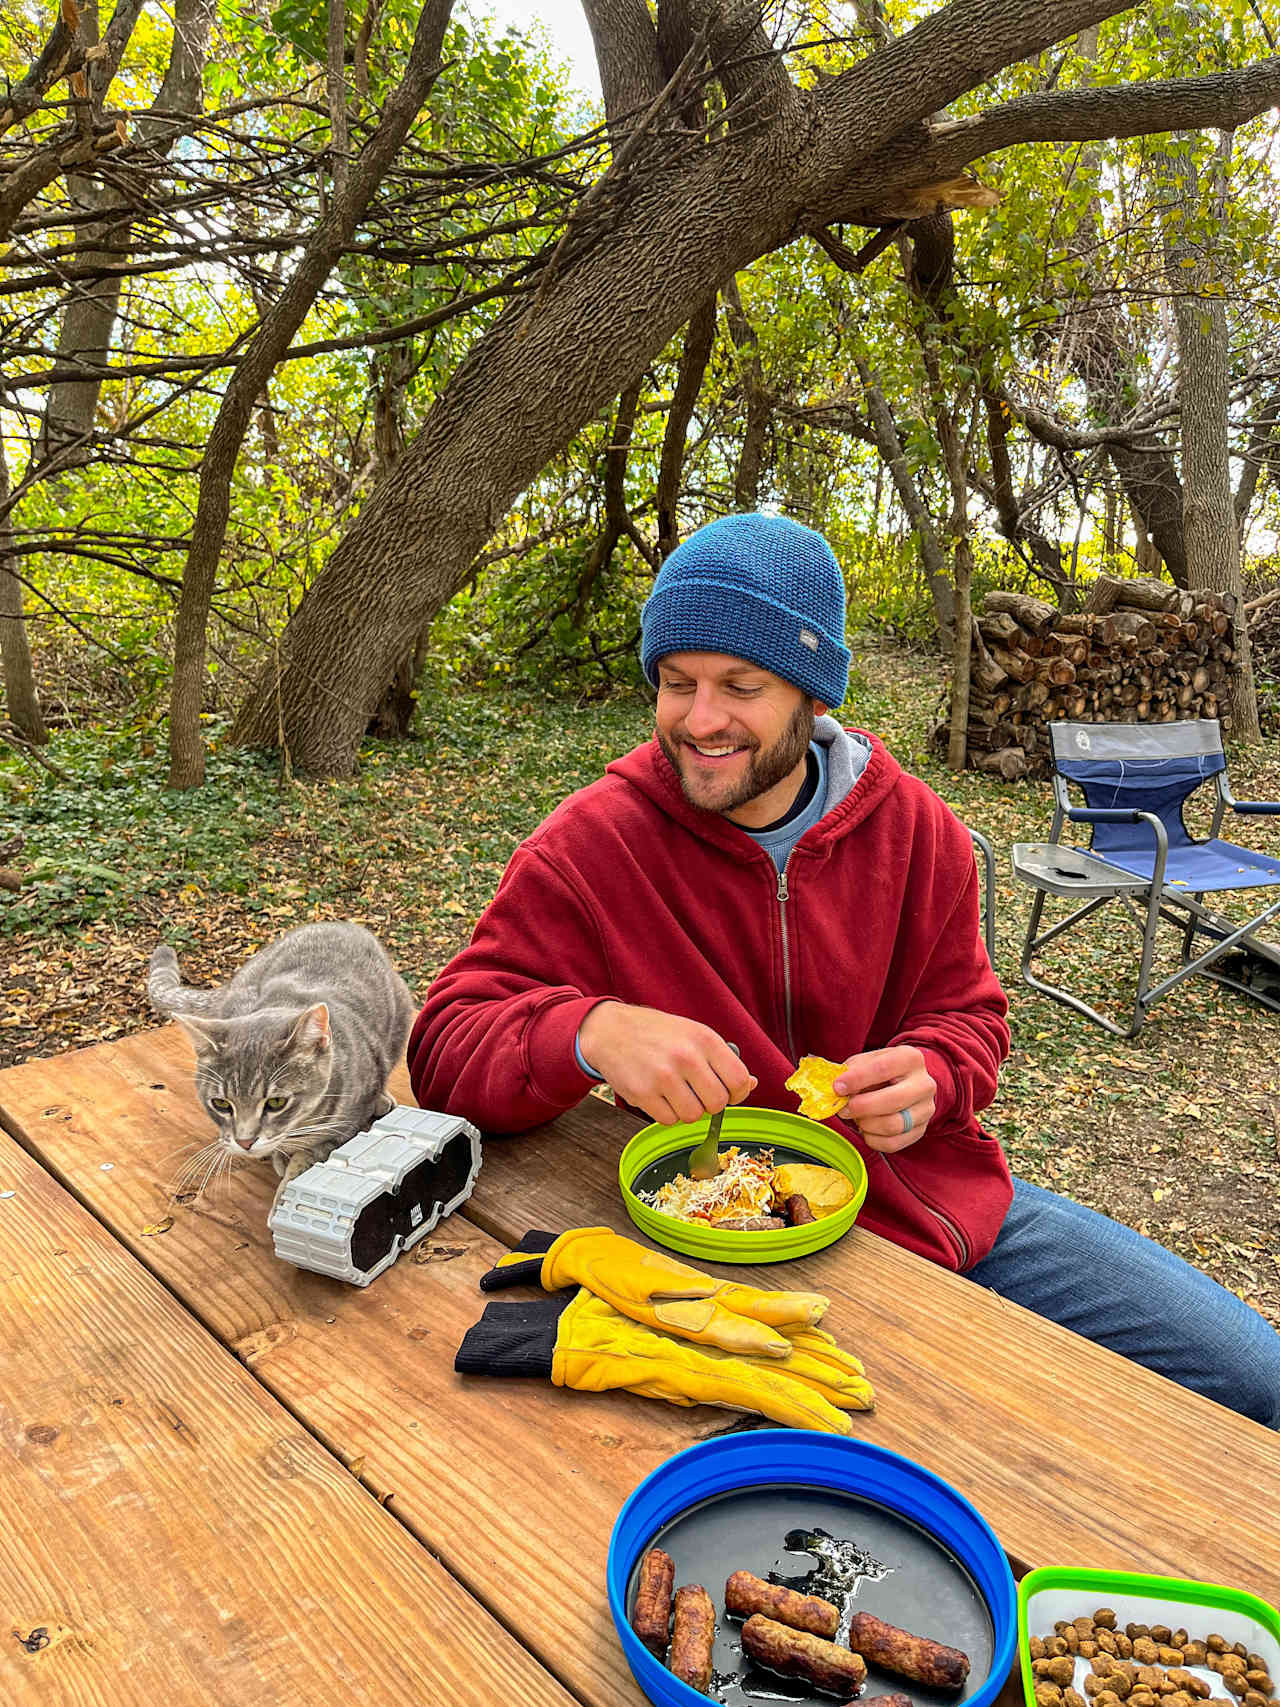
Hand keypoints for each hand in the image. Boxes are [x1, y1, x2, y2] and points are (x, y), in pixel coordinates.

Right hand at [577, 1002, 755, 1125]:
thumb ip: (723, 1060)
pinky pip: (669, 1120)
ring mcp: (663, 1076)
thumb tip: (751, 1084)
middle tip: (698, 1092)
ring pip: (694, 1116)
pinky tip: (659, 1095)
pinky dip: (666, 1113)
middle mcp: (686, 1057)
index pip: (739, 1079)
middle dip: (711, 1103)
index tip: (729, 1092)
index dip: (738, 1093)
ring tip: (675, 1092)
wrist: (611, 1031)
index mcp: (704, 1039)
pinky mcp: (643, 1093)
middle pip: (718, 1103)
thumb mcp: (694, 1035)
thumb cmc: (658, 1034)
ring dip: (687, 1109)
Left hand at [832, 1045, 935, 1152]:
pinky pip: (893, 1143)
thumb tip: (836, 1087)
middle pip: (892, 1100)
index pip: (883, 1068)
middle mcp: (924, 1084)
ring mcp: (925, 1110)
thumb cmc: (881, 1072)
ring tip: (856, 1118)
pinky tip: (865, 1129)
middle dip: (861, 1107)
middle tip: (843, 1108)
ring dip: (866, 1124)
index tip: (837, 1087)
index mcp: (911, 1059)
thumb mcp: (867, 1061)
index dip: (857, 1079)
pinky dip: (872, 1139)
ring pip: (893, 1125)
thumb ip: (852, 1071)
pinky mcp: (920, 1131)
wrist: (907, 1083)